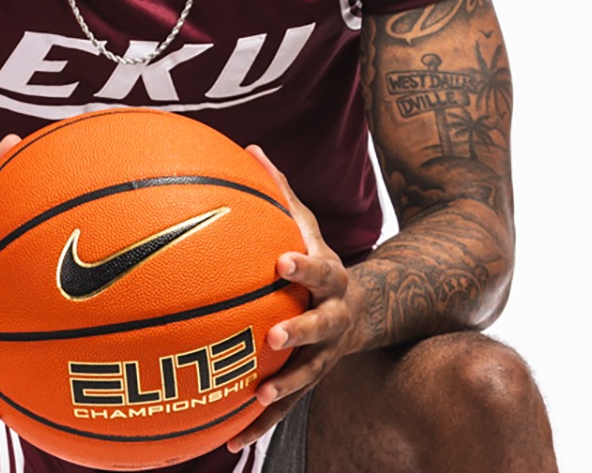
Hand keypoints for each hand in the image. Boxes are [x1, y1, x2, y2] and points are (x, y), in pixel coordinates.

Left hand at [226, 144, 368, 453]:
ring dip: (284, 389)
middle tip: (273, 334)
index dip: (303, 265)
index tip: (280, 260)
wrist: (364, 310)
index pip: (319, 269)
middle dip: (300, 332)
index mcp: (332, 279)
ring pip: (307, 376)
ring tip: (258, 399)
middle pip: (320, 327)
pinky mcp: (309, 383)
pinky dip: (258, 427)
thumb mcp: (307, 226)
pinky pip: (285, 408)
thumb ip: (281, 192)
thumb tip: (250, 148)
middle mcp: (334, 320)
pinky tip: (227, 444)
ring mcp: (325, 356)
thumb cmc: (318, 260)